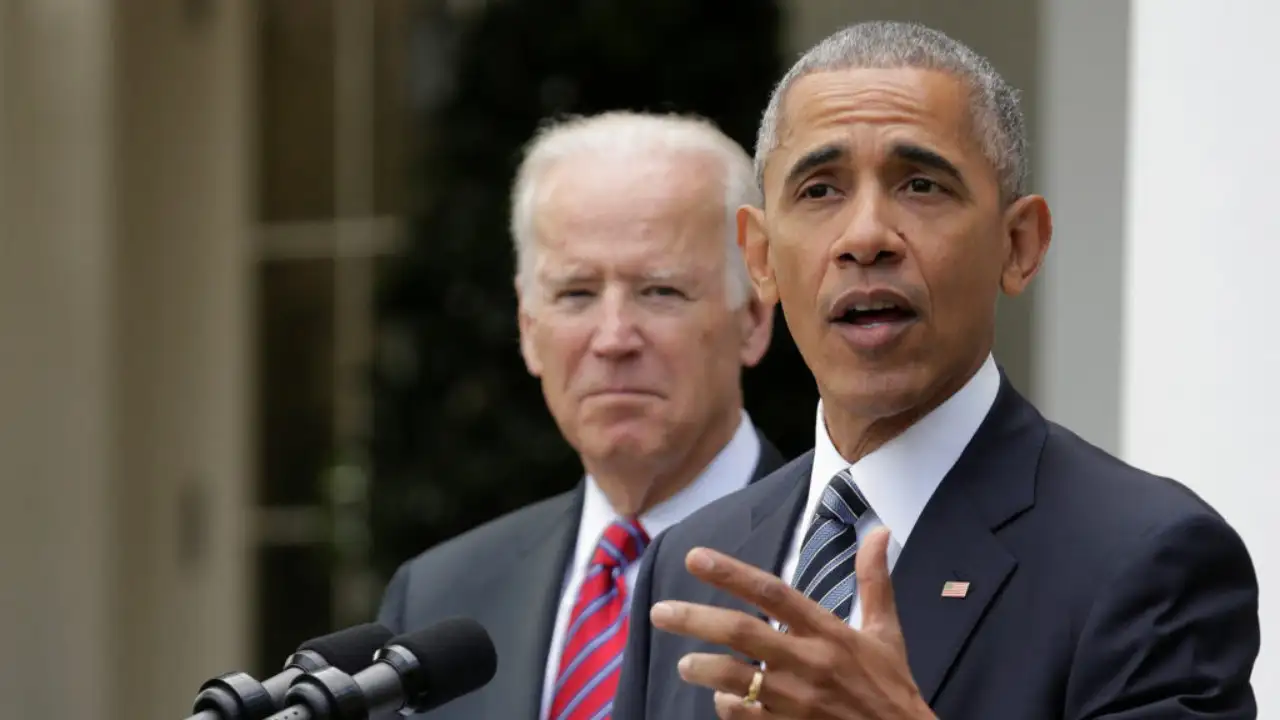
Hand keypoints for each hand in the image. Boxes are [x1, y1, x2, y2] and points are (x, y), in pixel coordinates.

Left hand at [648, 528, 933, 719]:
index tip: (695, 558)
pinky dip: (725, 705)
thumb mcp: (887, 633)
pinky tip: (719, 698)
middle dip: (694, 619)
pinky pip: (744, 716)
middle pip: (741, 633)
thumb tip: (880, 531)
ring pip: (734, 679)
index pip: (773, 593)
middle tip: (659, 612)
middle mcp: (810, 662)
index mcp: (830, 632)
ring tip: (684, 664)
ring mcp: (796, 700)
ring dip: (702, 669)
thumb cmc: (891, 688)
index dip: (731, 574)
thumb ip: (874, 581)